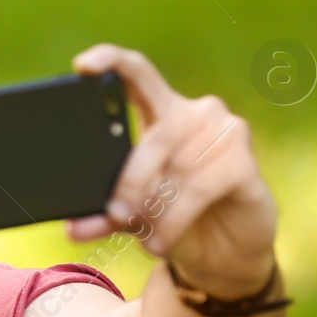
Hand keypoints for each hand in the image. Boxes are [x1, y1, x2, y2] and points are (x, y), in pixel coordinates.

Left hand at [67, 44, 278, 297]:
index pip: (136, 74)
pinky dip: (174, 220)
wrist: (225, 254)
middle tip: (116, 215)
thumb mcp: (134, 216)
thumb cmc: (176, 220)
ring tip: (146, 237)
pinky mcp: (244, 161)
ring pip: (176, 168)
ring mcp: (225, 132)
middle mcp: (195, 113)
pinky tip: (163, 241)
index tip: (82, 67)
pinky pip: (199, 187)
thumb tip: (73, 228)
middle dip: (130, 182)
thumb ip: (105, 215)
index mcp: (161, 113)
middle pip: (152, 136)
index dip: (111, 62)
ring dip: (154, 210)